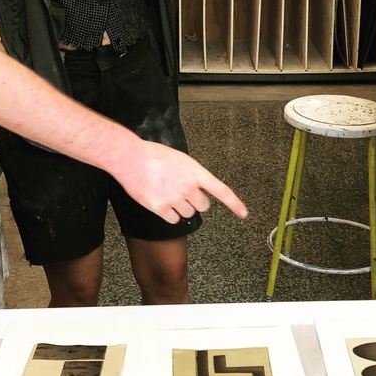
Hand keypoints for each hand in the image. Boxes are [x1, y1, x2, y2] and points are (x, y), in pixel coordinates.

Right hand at [115, 142, 247, 223]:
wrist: (131, 158)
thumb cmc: (153, 155)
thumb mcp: (181, 159)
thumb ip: (193, 174)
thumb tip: (200, 188)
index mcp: (196, 172)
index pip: (221, 190)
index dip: (234, 204)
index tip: (244, 214)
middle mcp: (188, 187)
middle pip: (203, 206)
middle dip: (196, 202)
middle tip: (184, 193)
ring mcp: (175, 199)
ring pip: (188, 214)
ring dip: (181, 208)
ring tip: (168, 193)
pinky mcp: (160, 208)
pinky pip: (174, 220)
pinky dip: (170, 215)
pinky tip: (162, 203)